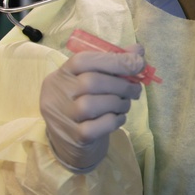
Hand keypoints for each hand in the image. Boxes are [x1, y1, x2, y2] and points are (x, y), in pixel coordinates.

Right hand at [40, 47, 144, 171]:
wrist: (72, 144)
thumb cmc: (86, 104)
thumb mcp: (95, 80)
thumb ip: (113, 63)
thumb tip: (138, 50)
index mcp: (61, 74)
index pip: (82, 60)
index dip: (114, 59)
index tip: (139, 62)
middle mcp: (56, 94)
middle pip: (91, 82)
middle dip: (121, 85)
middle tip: (135, 90)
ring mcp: (63, 117)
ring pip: (93, 105)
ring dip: (119, 103)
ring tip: (124, 105)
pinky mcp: (74, 137)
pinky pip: (98, 126)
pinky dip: (114, 121)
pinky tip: (118, 118)